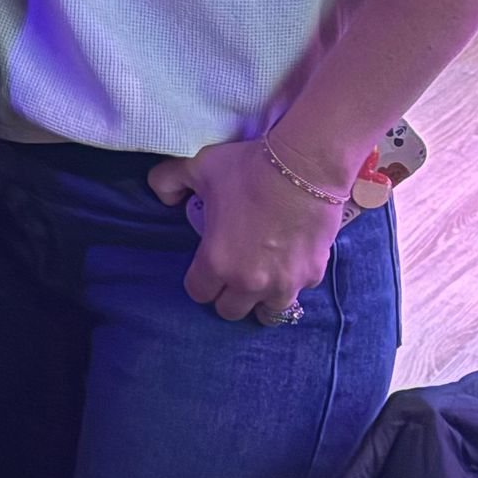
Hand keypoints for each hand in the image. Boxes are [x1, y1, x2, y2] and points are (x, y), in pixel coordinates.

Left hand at [148, 138, 345, 323]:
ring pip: (268, 312)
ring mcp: (284, 283)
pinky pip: (299, 290)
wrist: (305, 166)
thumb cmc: (248, 169)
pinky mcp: (313, 274)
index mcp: (217, 263)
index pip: (198, 293)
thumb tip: (165, 197)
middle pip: (230, 310)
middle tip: (233, 272)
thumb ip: (168, 181)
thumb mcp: (197, 167)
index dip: (200, 280)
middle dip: (228, 295)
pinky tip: (292, 261)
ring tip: (263, 279)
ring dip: (262, 299)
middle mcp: (249, 282)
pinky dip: (294, 281)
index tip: (206, 265)